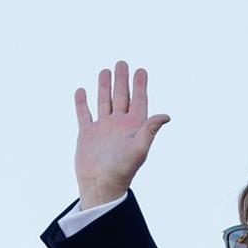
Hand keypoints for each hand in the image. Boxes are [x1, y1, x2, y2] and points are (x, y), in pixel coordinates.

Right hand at [74, 61, 170, 208]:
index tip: (141, 70)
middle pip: (122, 97)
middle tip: (122, 63)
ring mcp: (103, 129)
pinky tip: (81, 91)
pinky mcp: (87, 134)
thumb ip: (150, 130)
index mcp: (134, 127)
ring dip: (105, 87)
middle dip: (122, 80)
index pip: (139, 101)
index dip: (140, 86)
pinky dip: (82, 103)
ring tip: (105, 71)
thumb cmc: (123, 169)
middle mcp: (119, 125)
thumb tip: (166, 115)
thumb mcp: (139, 148)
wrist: (101, 185)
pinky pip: (84, 114)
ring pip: (104, 102)